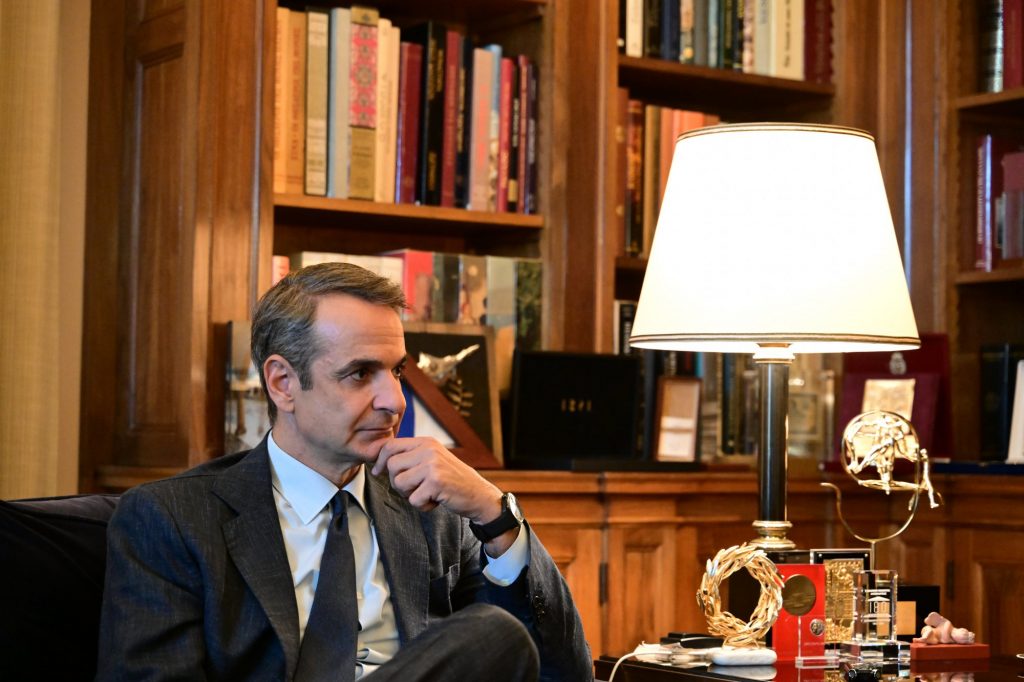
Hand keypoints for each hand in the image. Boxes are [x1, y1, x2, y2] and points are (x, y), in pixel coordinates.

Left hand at [372, 437, 501, 524]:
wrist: (479, 495)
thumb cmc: (453, 481)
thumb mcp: (433, 461)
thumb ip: (412, 457)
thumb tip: (380, 462)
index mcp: (426, 442)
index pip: (390, 445)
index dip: (380, 461)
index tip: (378, 472)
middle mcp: (429, 450)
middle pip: (392, 466)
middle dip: (398, 482)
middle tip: (415, 488)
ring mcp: (433, 465)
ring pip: (399, 483)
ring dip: (410, 495)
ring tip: (427, 493)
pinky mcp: (436, 482)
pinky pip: (413, 499)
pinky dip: (422, 506)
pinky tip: (436, 500)